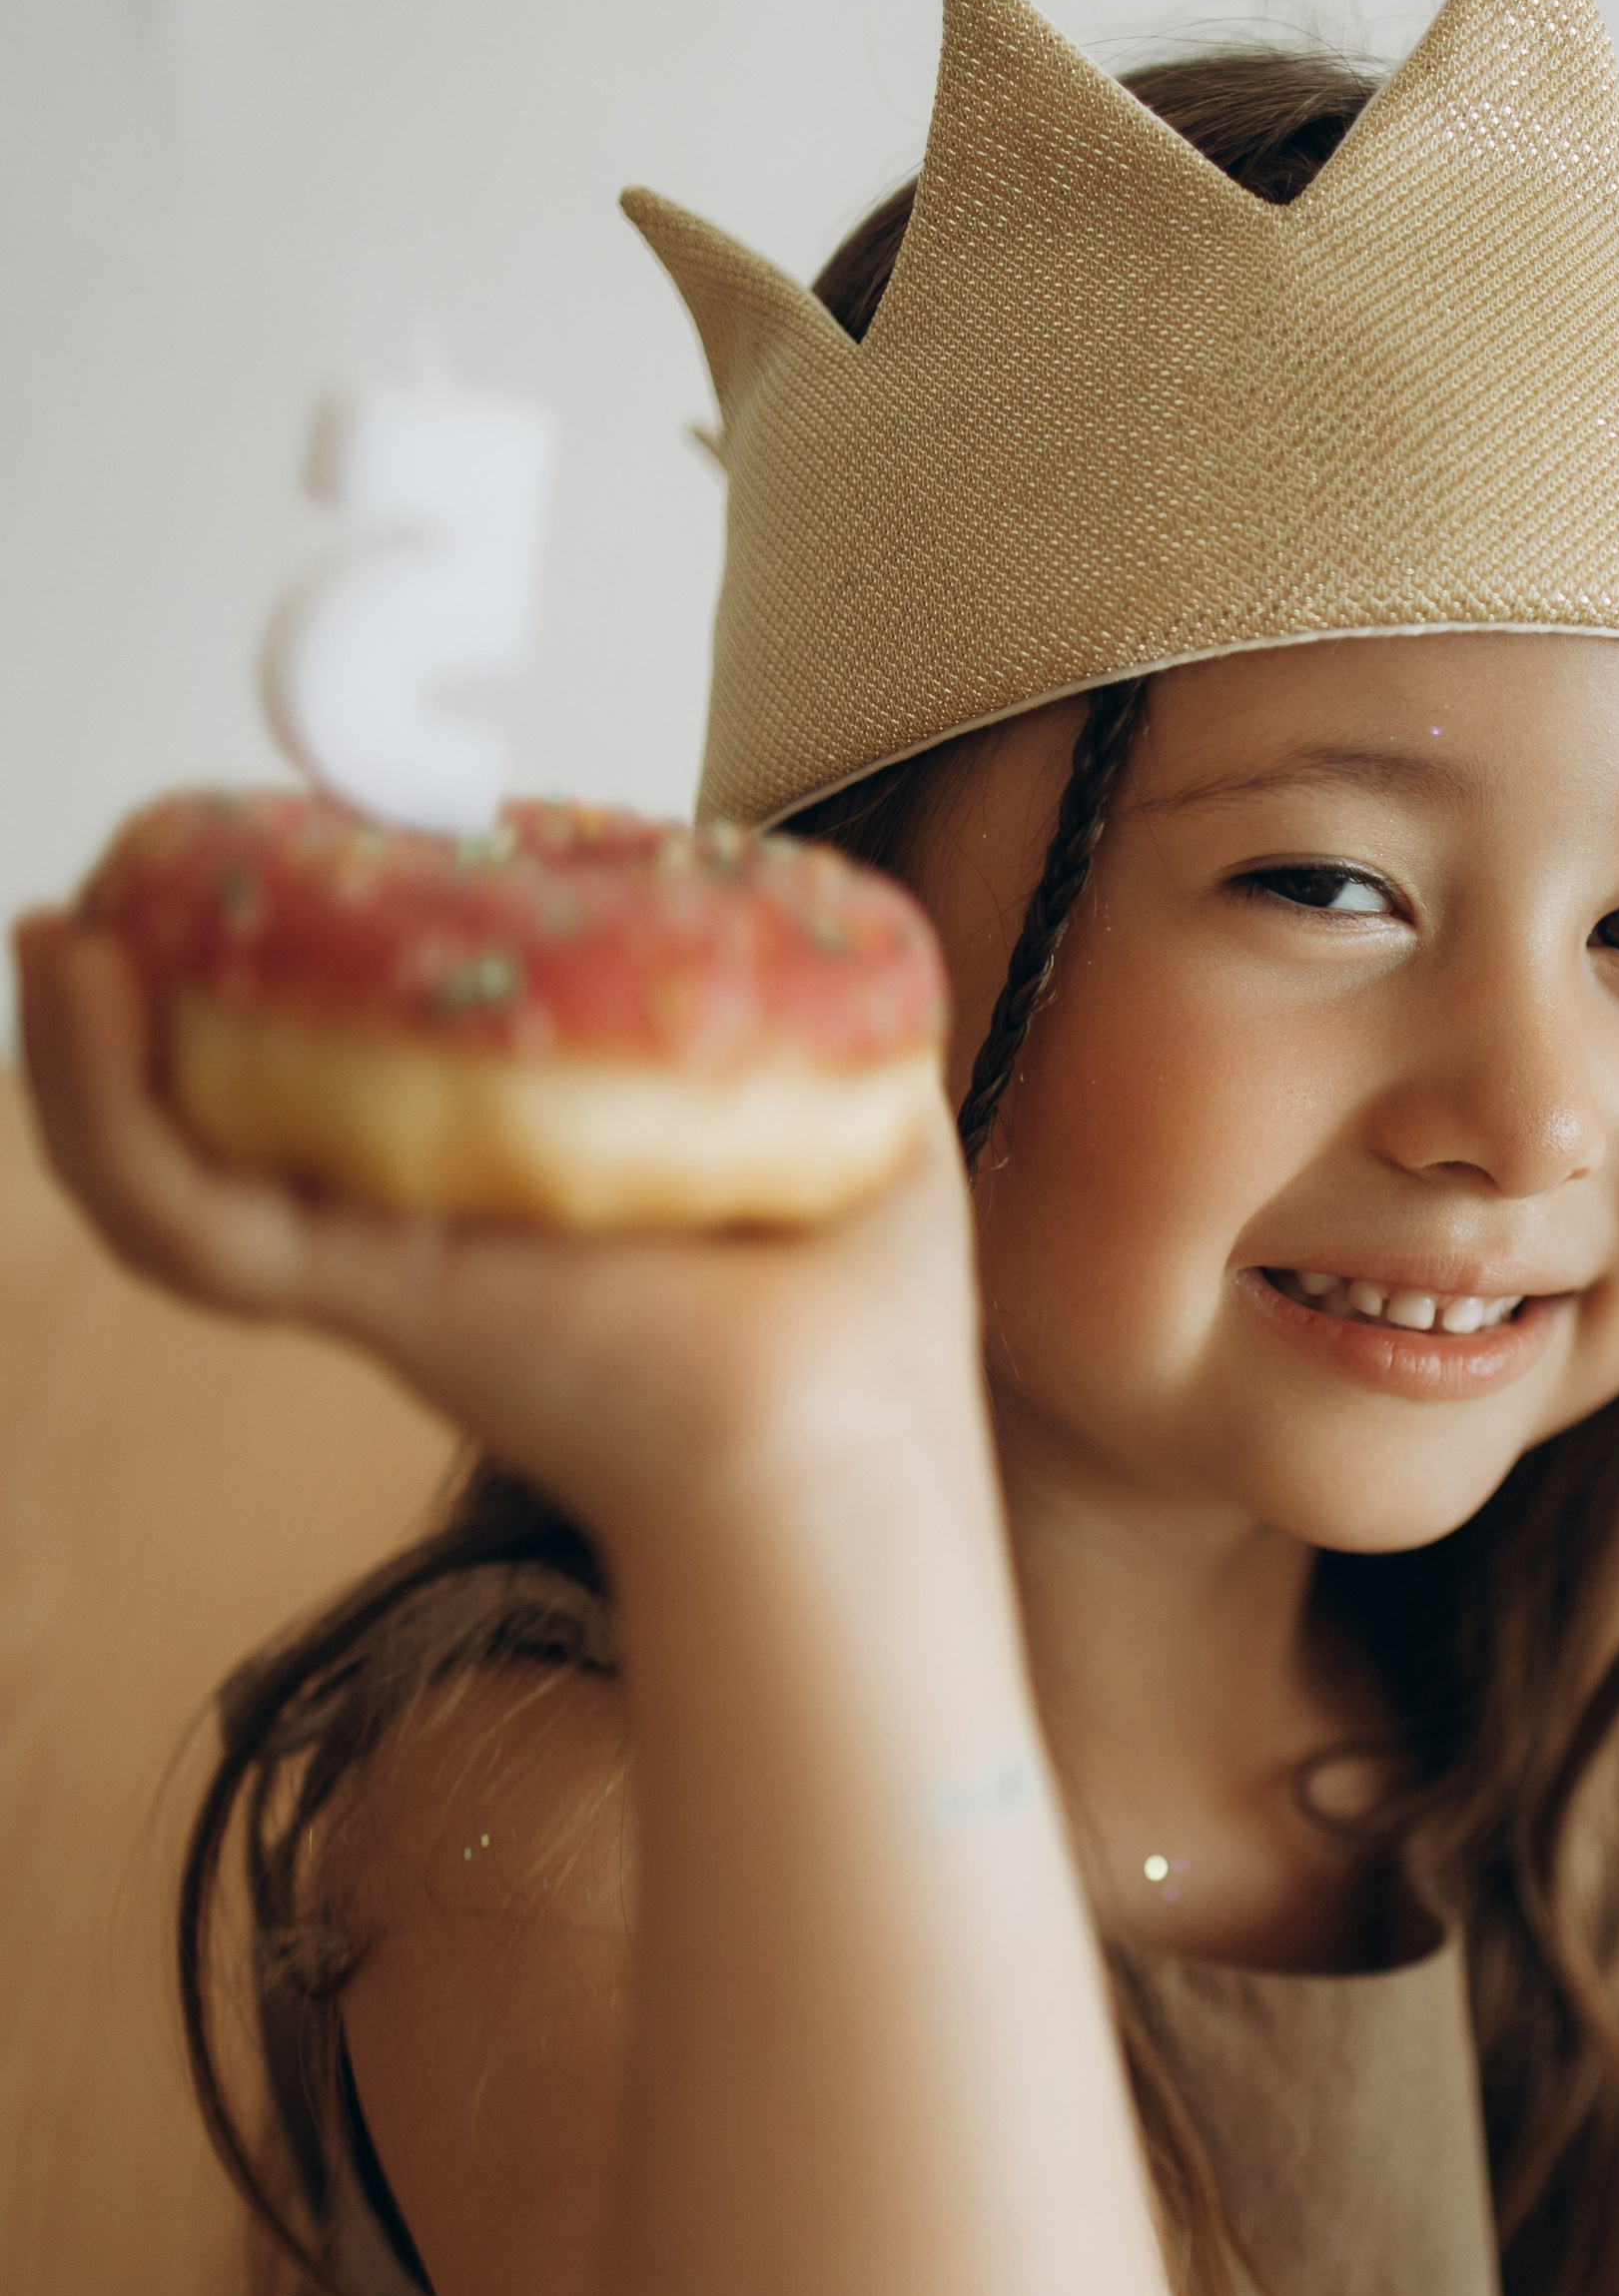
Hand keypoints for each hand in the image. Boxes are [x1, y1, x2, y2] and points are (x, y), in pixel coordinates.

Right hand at [12, 910, 983, 1543]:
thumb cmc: (861, 1312)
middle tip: (117, 887)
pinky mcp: (357, 1297)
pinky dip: (102, 1110)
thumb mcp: (847, 1105)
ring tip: (61, 929)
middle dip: (148, 999)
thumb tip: (797, 918)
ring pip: (167, 1159)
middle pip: (226, 1106)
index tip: (264, 864)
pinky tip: (76, 990)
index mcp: (511, 1174)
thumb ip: (809, 1009)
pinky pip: (183, 1211)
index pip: (357, 1066)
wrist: (848, 1431)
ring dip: (84, 1048)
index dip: (289, 970)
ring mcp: (379, 1258)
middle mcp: (423, 1218)